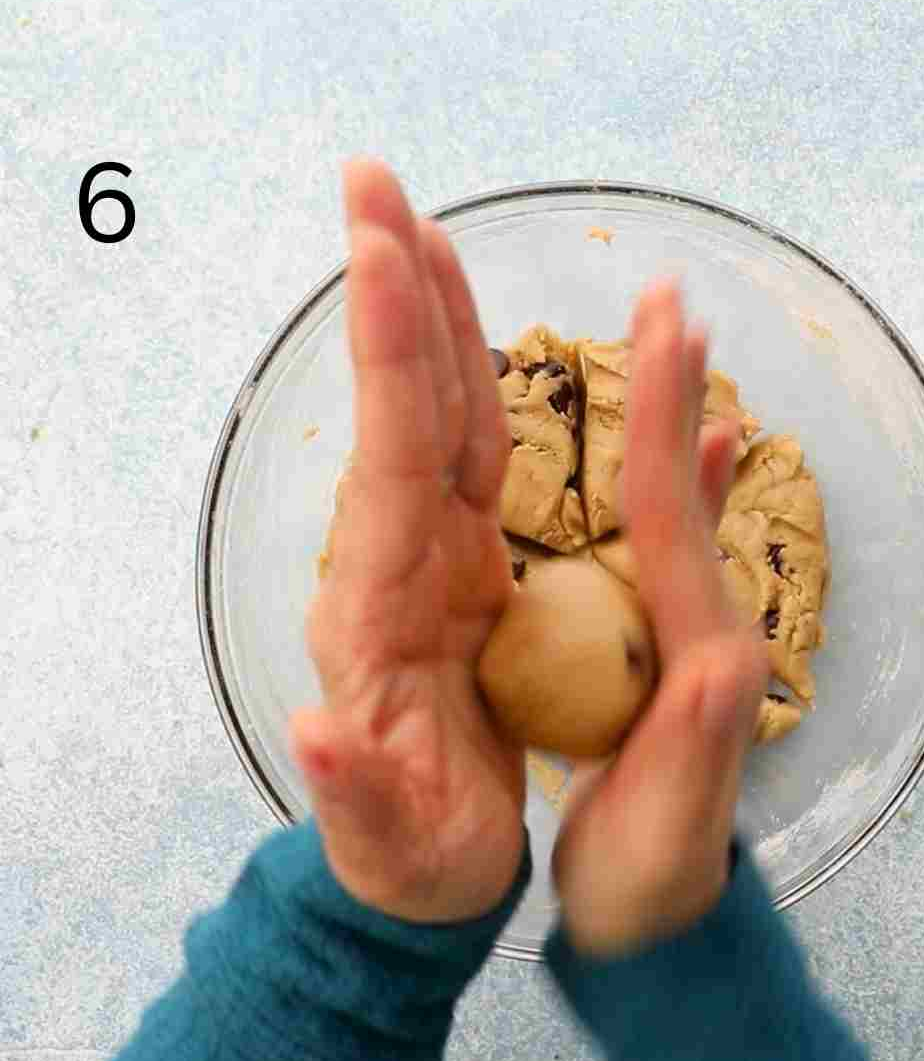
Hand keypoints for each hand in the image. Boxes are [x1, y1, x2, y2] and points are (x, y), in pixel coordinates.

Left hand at [293, 161, 525, 922]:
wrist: (419, 880)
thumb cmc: (410, 860)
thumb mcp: (387, 840)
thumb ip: (354, 788)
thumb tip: (314, 729)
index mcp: (382, 602)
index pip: (392, 450)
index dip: (392, 348)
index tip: (381, 247)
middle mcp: (397, 553)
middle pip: (404, 397)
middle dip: (391, 285)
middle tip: (373, 179)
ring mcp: (429, 549)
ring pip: (436, 403)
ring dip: (426, 306)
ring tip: (417, 214)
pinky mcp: (465, 558)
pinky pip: (472, 442)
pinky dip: (465, 366)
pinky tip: (467, 317)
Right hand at [552, 282, 766, 956]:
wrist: (667, 938)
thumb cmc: (650, 893)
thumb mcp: (665, 833)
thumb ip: (699, 750)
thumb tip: (728, 665)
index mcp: (699, 651)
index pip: (670, 514)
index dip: (663, 418)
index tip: (659, 330)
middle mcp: (705, 624)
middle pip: (681, 482)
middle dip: (672, 385)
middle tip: (666, 293)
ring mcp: (689, 629)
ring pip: (676, 497)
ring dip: (675, 409)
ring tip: (676, 330)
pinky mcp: (669, 646)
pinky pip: (674, 543)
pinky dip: (687, 476)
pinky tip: (704, 436)